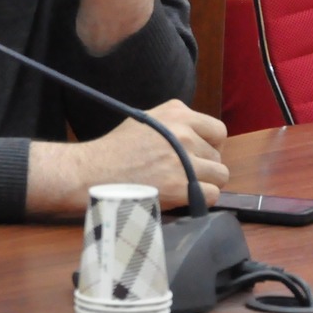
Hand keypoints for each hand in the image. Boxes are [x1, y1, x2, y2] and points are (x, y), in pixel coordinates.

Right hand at [28, 100, 227, 214]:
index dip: (210, 145)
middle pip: (218, 155)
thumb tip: (200, 137)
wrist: (92, 172)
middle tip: (182, 173)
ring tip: (183, 185)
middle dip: (204, 165)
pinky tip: (181, 197)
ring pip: (220, 175)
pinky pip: (213, 194)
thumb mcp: (146, 120)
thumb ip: (176, 123)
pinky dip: (200, 199)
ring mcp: (184, 161)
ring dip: (205, 183)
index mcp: (177, 113)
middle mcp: (184, 133)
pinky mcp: (181, 187)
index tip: (197, 154)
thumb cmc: (115, 149)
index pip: (218, 130)